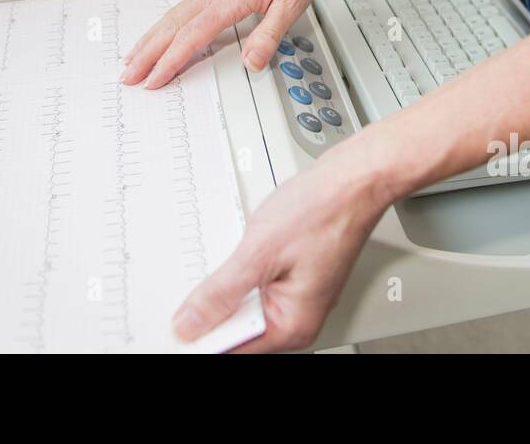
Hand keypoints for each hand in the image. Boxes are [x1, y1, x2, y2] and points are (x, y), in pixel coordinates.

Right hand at [122, 0, 335, 89]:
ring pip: (172, 16)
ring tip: (132, 58)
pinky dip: (164, 25)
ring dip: (149, 39)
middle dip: (146, 54)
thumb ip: (269, 35)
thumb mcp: (293, 4)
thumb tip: (251, 63)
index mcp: (231, 0)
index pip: (192, 36)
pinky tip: (161, 33)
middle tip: (127, 76)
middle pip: (171, 27)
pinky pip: (182, 9)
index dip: (170, 61)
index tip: (154, 80)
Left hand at [172, 142, 388, 352]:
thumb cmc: (323, 210)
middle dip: (213, 311)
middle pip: (237, 333)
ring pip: (243, 309)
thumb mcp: (259, 252)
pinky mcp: (292, 279)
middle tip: (194, 286)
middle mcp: (297, 318)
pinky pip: (254, 290)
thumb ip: (221, 292)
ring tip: (228, 262)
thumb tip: (190, 323)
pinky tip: (237, 256)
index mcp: (292, 325)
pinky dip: (239, 276)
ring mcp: (296, 298)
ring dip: (225, 290)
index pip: (234, 350)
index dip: (201, 337)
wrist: (353, 180)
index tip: (176, 325)